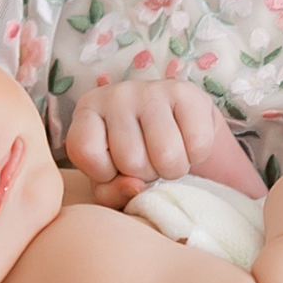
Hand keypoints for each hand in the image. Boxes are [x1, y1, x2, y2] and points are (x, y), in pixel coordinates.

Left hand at [65, 78, 266, 208]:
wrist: (180, 129)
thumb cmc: (136, 160)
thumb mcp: (112, 181)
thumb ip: (111, 193)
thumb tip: (135, 187)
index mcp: (87, 111)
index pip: (85, 151)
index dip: (103, 174)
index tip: (115, 169)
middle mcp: (115, 94)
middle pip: (131, 159)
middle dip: (146, 174)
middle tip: (150, 163)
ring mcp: (151, 89)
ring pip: (165, 154)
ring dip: (172, 169)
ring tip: (168, 157)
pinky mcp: (185, 91)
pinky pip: (197, 144)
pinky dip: (196, 156)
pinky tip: (187, 145)